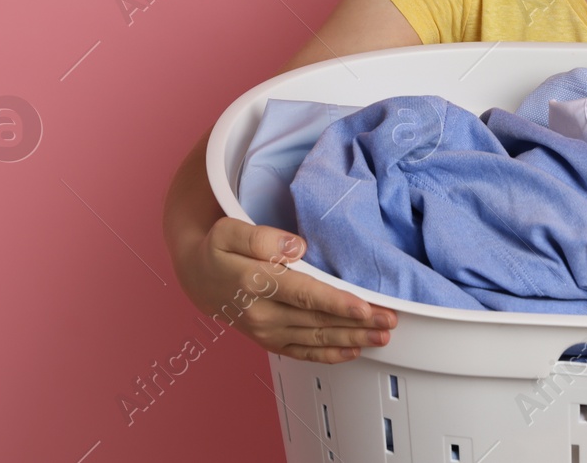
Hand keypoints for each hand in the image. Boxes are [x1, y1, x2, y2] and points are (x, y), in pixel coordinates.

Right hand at [177, 217, 397, 362]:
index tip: (364, 307)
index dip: (337, 303)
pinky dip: (329, 355)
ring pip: (315, 339)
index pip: (304, 294)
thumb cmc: (219, 250)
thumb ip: (263, 237)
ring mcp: (266, 331)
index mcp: (255, 282)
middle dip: (357, 323)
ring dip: (352, 339)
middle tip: (389, 320)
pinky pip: (302, 352)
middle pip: (317, 321)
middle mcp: (262, 313)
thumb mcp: (230, 230)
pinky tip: (353, 351)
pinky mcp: (270, 340)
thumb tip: (296, 247)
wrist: (198, 277)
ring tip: (381, 335)